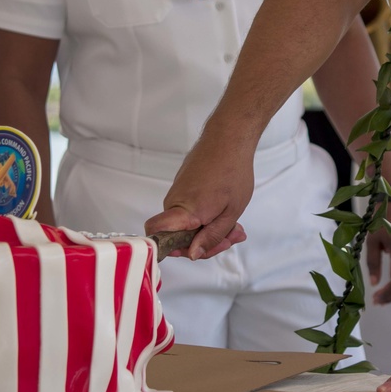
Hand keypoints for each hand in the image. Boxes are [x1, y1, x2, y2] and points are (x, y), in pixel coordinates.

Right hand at [145, 124, 256, 258]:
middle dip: (205, 241)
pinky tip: (226, 211)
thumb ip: (211, 236)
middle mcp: (175, 202)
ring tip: (235, 224)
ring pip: (187, 222)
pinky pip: (190, 208)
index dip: (168, 248)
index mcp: (185, 211)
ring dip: (210, 228)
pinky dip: (207, 214)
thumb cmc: (233, 171)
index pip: (155, 233)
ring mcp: (178, 191)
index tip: (193, 249)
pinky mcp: (184, 184)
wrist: (229, 138)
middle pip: (178, 235)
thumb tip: (193, 254)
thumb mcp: (231, 212)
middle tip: (233, 236)